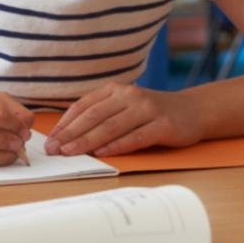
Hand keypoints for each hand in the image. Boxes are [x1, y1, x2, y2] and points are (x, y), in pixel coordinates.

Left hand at [44, 83, 202, 156]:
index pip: (84, 106)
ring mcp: (148, 109)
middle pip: (94, 116)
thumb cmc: (152, 112)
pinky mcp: (163, 124)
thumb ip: (101, 115)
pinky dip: (117, 145)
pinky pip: (136, 136)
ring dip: (88, 141)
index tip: (50, 140)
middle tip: (54, 149)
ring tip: (71, 152)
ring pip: (111, 126)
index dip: (65, 123)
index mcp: (116, 89)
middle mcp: (130, 95)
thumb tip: (68, 135)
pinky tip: (103, 153)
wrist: (192, 111)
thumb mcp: (124, 106)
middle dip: (71, 134)